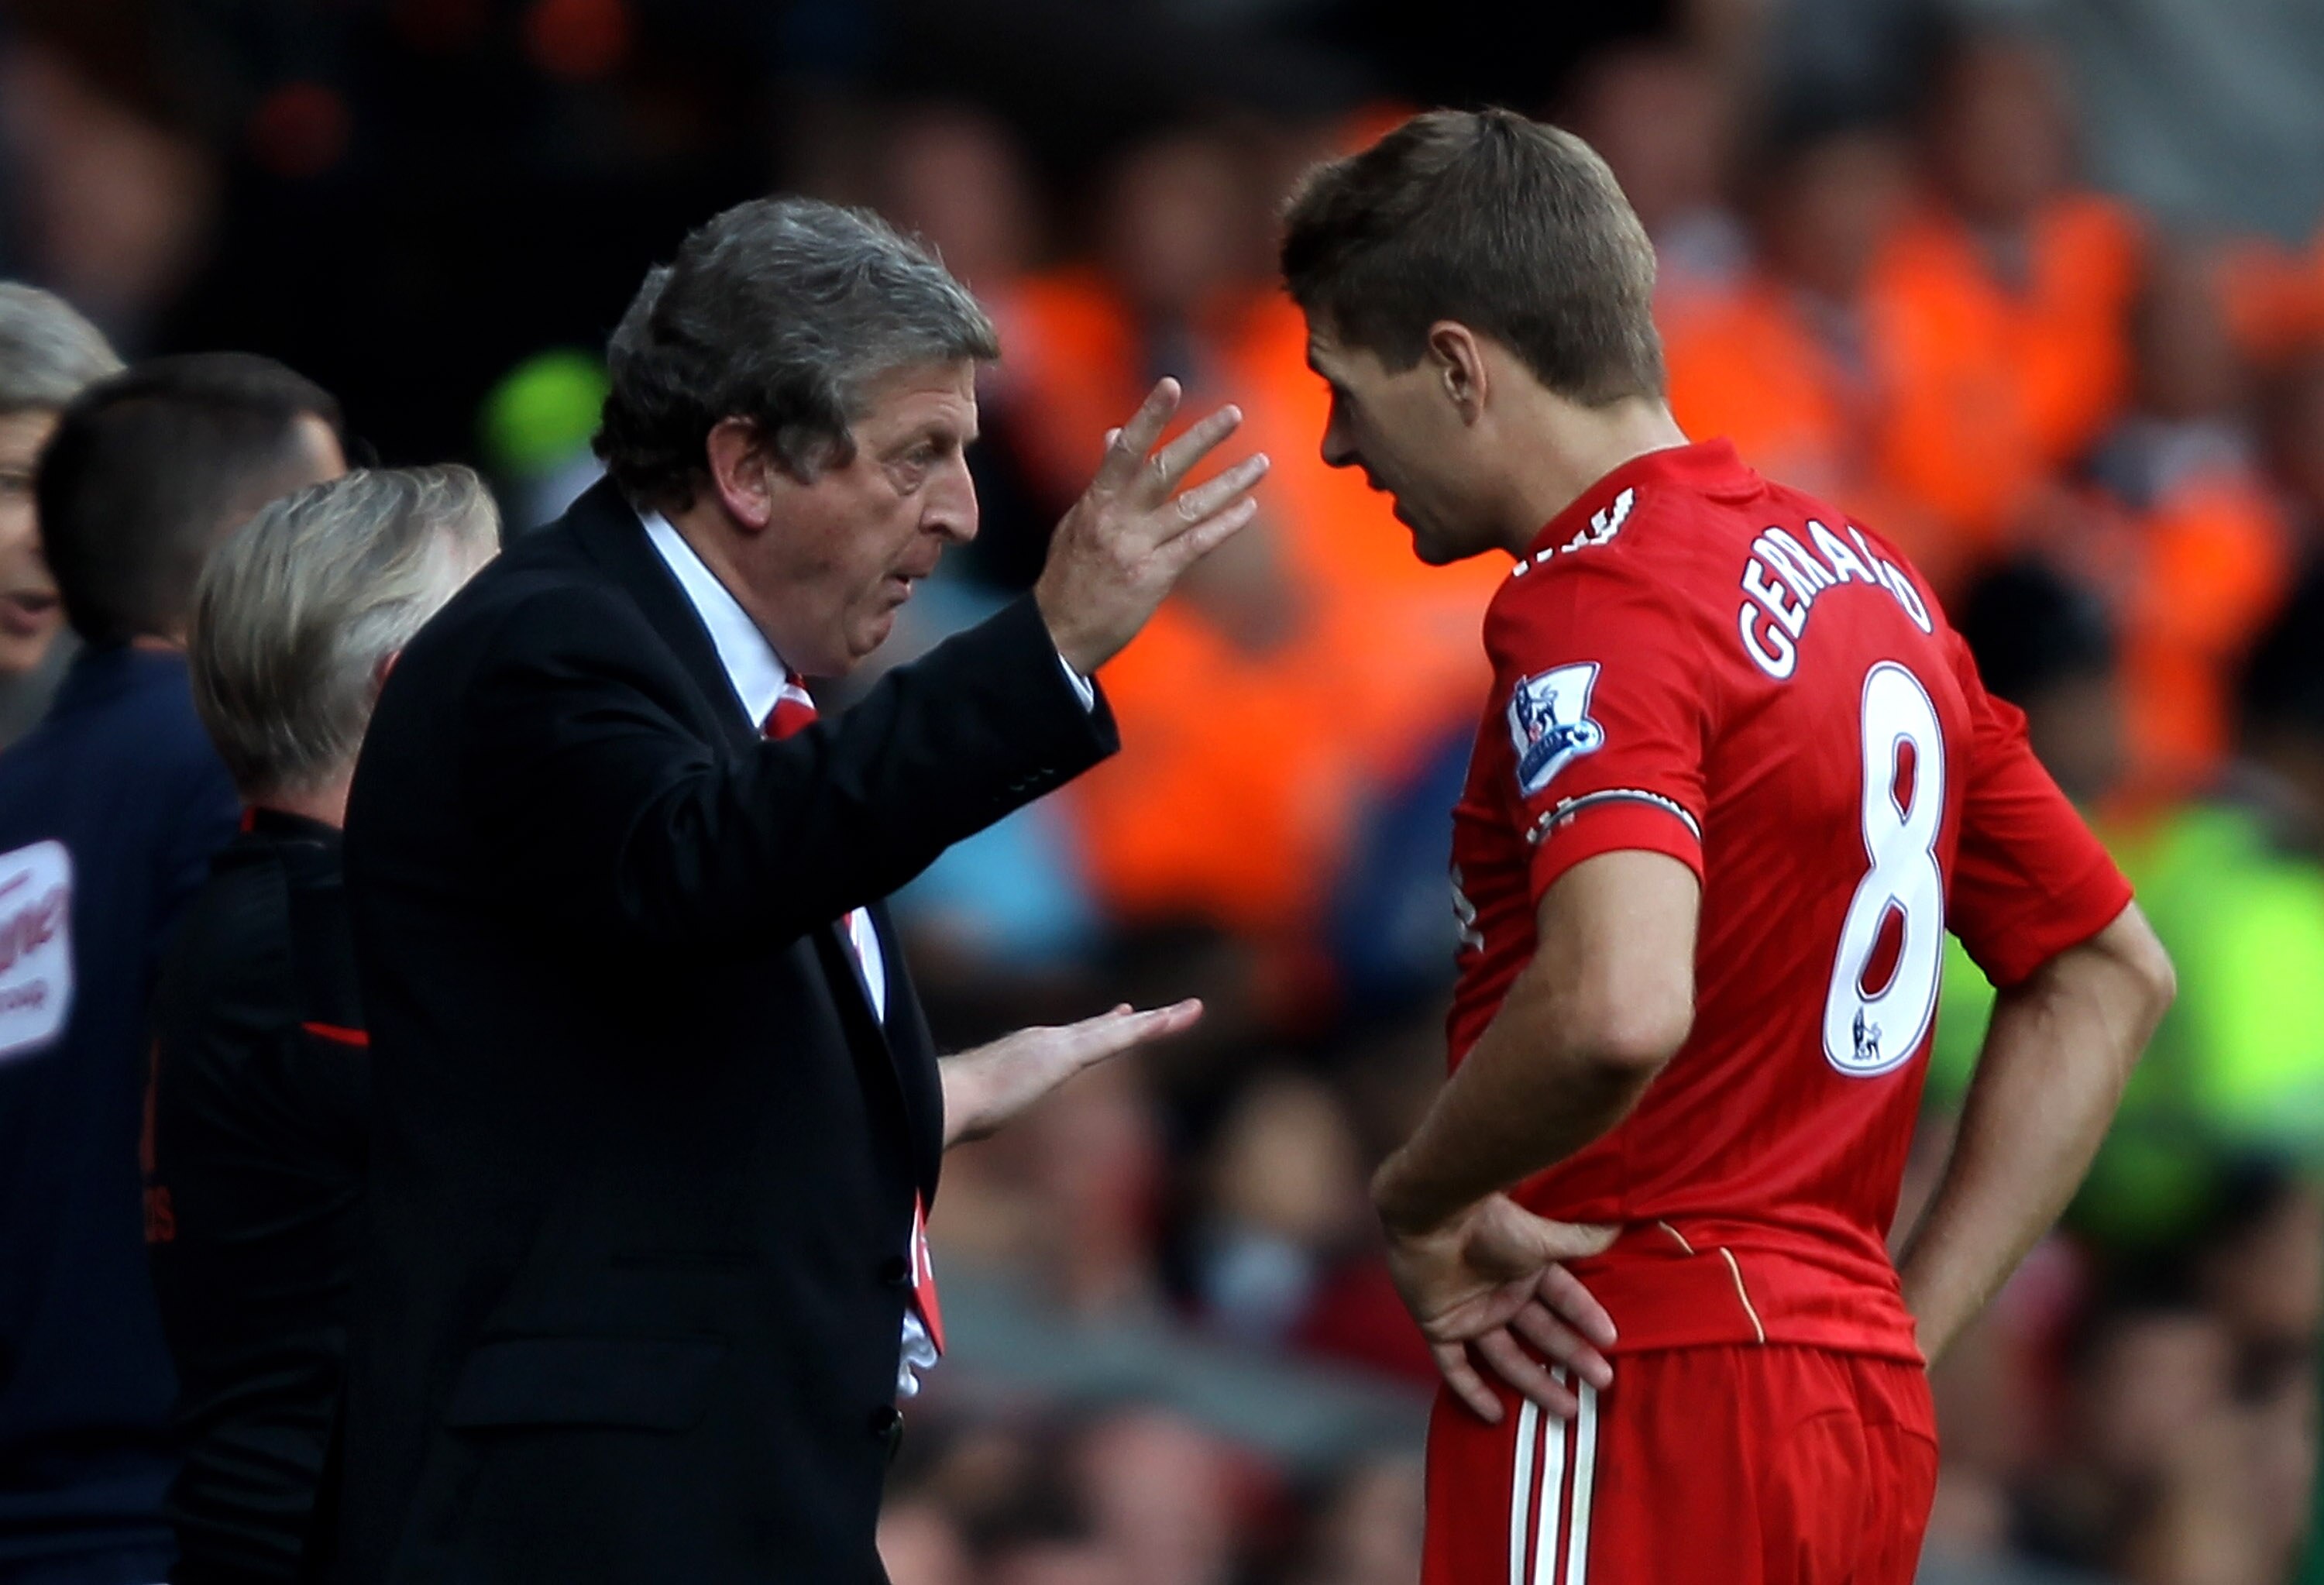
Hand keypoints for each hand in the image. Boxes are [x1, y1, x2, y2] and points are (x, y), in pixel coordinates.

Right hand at [940, 1000, 1201, 1146]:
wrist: (946, 1098)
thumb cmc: (953, 1108)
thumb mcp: (980, 1110)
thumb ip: (985, 1109)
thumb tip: (969, 1120)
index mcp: (1032, 1055)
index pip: (1079, 1038)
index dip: (1106, 1024)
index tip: (1126, 1011)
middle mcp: (1049, 1042)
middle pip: (1106, 1030)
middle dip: (1143, 1021)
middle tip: (1178, 1011)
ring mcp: (1057, 1046)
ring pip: (1119, 1032)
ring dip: (1158, 1022)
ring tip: (1191, 1011)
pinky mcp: (1064, 1056)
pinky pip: (1114, 1041)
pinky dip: (1144, 1030)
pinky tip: (1168, 1021)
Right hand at [1034, 379, 1268, 675]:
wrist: (1057, 632)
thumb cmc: (1069, 576)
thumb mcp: (1077, 522)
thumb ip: (1102, 479)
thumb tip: (1114, 433)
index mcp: (1096, 501)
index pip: (1125, 449)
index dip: (1149, 415)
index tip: (1171, 385)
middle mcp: (1116, 519)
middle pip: (1163, 469)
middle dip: (1201, 439)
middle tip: (1234, 413)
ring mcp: (1136, 547)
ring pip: (1190, 506)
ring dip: (1229, 482)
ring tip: (1261, 461)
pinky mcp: (1153, 576)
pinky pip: (1196, 545)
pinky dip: (1224, 525)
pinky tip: (1249, 508)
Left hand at [1379, 1192, 1618, 1422]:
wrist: (1433, 1216)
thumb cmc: (1488, 1222)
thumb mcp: (1543, 1237)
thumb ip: (1581, 1239)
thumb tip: (1620, 1224)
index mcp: (1526, 1269)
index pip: (1565, 1299)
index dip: (1588, 1319)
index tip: (1612, 1341)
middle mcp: (1501, 1293)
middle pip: (1542, 1334)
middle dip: (1573, 1358)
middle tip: (1602, 1383)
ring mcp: (1471, 1313)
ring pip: (1507, 1358)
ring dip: (1536, 1383)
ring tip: (1567, 1410)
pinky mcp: (1440, 1326)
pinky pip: (1456, 1367)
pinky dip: (1471, 1391)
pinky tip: (1495, 1415)